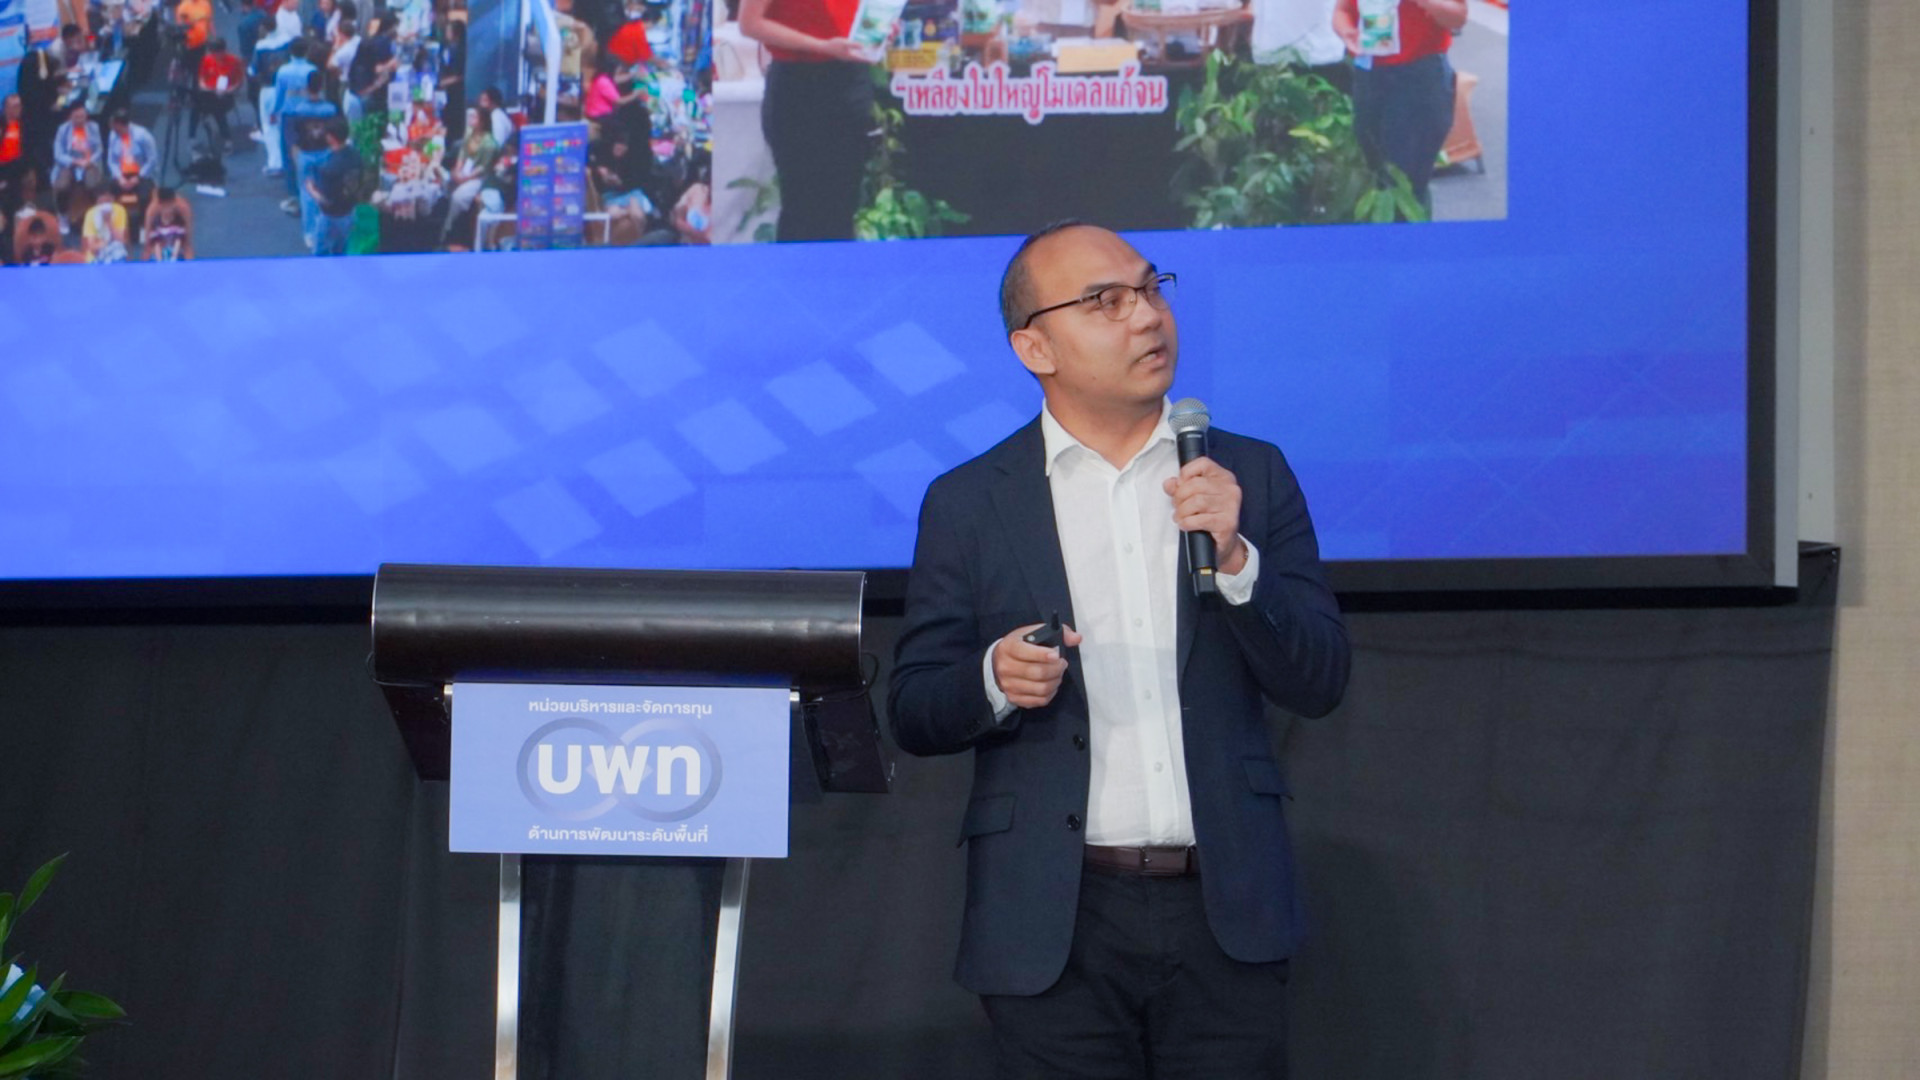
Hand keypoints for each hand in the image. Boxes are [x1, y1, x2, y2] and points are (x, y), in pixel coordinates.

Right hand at [819, 37, 874, 61]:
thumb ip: (854, 44)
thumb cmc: (834, 45)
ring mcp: (847, 56)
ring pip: (857, 57)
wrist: (825, 47)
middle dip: (867, 57)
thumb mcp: (845, 43)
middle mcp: (850, 58)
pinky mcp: (844, 54)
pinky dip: (858, 52)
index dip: (869, 60)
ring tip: (869, 53)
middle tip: (874, 56)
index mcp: (851, 56)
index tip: (876, 61)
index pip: (862, 59)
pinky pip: (854, 54)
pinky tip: (859, 49)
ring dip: (863, 55)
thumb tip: (863, 46)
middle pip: (861, 59)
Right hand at [992, 622, 1084, 709]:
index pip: (1024, 652)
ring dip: (1056, 681)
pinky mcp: (1014, 698)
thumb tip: (1076, 638)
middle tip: (1062, 664)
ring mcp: (1008, 685)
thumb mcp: (1034, 633)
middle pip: (1037, 672)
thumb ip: (1057, 632)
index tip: (1056, 655)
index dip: (1042, 655)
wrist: (998, 662)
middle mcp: (1005, 667)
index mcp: (1009, 647)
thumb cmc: (1020, 646)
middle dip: (1056, 669)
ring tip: (1058, 674)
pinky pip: (1039, 700)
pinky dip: (1050, 693)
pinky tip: (1051, 684)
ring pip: (1041, 688)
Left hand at [1162, 458, 1247, 573]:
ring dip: (1182, 512)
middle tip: (1177, 507)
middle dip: (1179, 497)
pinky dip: (1187, 523)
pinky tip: (1186, 525)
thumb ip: (1180, 487)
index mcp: (1224, 477)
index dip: (1185, 473)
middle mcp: (1230, 489)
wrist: (1224, 543)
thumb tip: (1169, 483)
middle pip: (1195, 484)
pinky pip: (1199, 519)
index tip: (1180, 486)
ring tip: (1180, 517)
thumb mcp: (1194, 498)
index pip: (1202, 463)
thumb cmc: (1209, 517)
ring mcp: (1231, 506)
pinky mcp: (1227, 523)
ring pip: (1196, 502)